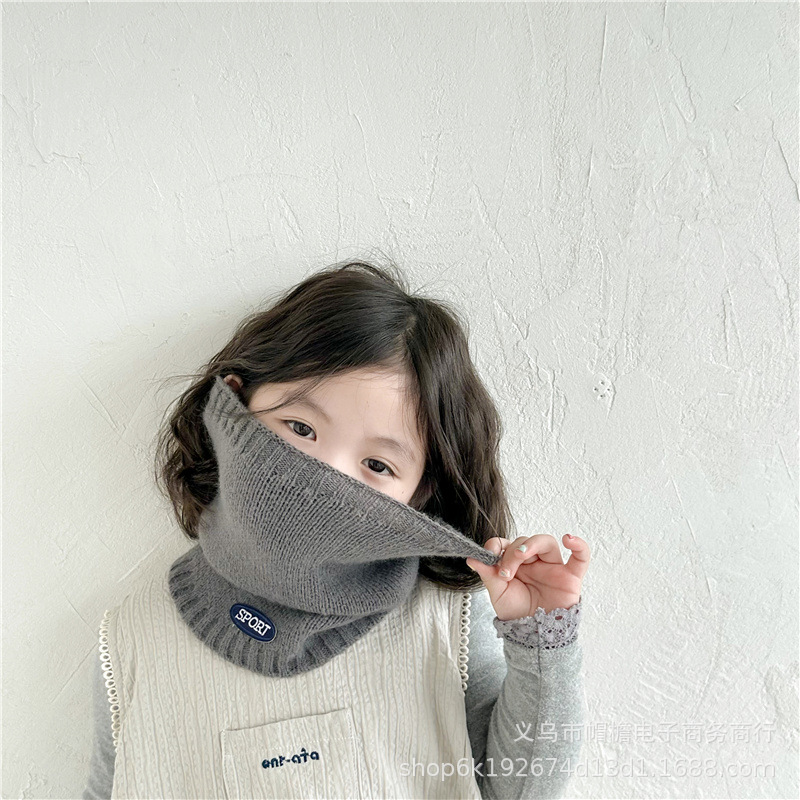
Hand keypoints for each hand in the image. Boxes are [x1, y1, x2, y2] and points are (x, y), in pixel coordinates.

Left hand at [465, 534, 589, 619]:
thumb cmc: (517, 612)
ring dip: (532, 544)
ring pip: (547, 542)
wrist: (534, 635)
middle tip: (505, 571)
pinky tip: (568, 539)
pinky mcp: (570, 577)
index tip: (489, 552)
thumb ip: (487, 574)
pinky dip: (580, 546)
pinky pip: (581, 558)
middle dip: (512, 552)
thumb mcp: (498, 593)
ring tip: (521, 556)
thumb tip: (471, 558)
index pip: (507, 543)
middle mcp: (534, 562)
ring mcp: (553, 568)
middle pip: (525, 541)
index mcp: (516, 563)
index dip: (498, 544)